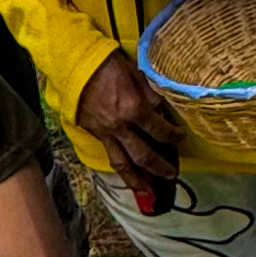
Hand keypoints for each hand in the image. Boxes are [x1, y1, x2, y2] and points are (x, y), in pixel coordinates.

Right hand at [75, 54, 182, 209]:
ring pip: (122, 164)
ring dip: (137, 180)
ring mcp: (105, 133)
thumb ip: (151, 97)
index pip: (160, 130)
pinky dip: (120, 167)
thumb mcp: (136, 75)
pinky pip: (110, 154)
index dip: (173, 136)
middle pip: (143, 156)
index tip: (180, 137)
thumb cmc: (109, 64)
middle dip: (160, 168)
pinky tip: (127, 174)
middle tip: (172, 175)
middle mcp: (120, 127)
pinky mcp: (93, 133)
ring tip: (148, 192)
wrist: (75, 64)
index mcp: (134, 109)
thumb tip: (161, 113)